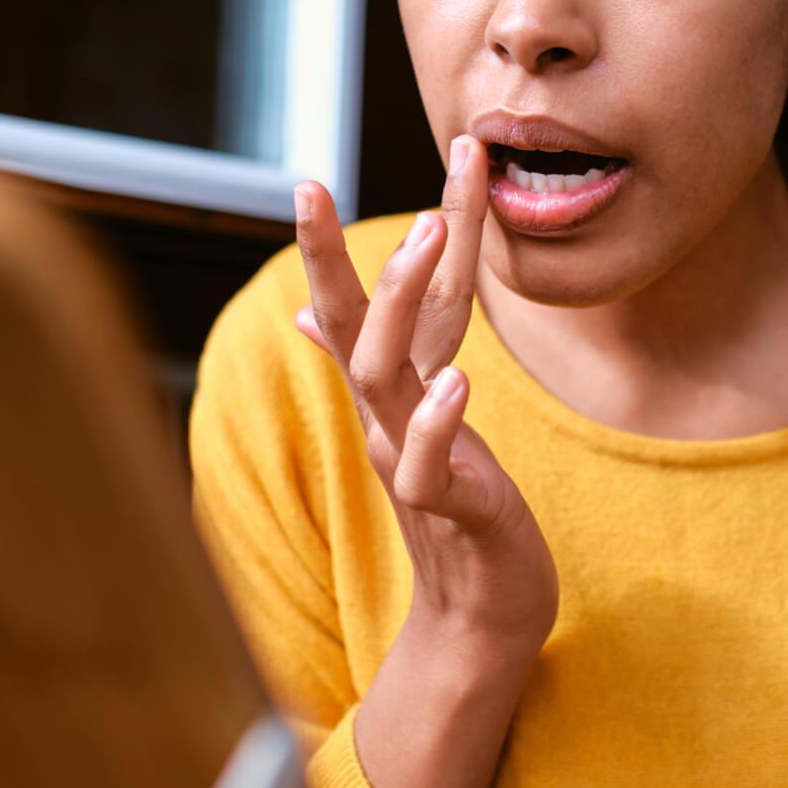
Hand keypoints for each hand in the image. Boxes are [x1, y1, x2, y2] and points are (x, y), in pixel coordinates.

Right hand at [292, 135, 558, 651]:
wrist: (480, 609)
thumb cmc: (458, 504)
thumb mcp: (413, 420)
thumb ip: (383, 357)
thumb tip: (307, 315)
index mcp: (393, 391)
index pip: (369, 302)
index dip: (340, 245)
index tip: (313, 178)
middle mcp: (388, 416)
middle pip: (352, 327)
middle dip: (326, 259)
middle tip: (310, 189)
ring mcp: (412, 459)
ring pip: (384, 379)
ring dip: (400, 306)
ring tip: (421, 239)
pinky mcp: (451, 508)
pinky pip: (427, 468)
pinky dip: (437, 425)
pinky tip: (456, 383)